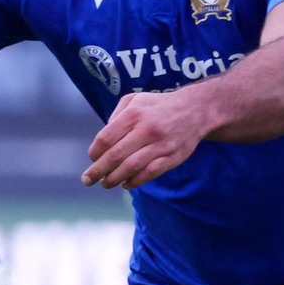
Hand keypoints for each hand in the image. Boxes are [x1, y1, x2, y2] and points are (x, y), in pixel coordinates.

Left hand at [82, 89, 210, 188]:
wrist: (196, 110)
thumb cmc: (158, 106)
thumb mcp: (135, 100)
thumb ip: (116, 116)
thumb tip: (103, 140)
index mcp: (134, 114)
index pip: (106, 138)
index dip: (95, 152)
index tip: (92, 159)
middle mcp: (147, 130)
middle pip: (116, 156)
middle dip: (98, 171)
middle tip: (87, 180)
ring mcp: (161, 145)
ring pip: (132, 167)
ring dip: (114, 179)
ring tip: (105, 184)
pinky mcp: (172, 158)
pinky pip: (150, 173)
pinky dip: (135, 181)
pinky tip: (125, 183)